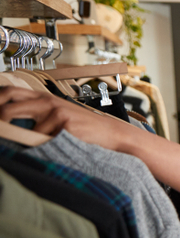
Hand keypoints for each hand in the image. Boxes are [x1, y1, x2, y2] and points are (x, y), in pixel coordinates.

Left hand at [0, 86, 134, 150]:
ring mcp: (54, 109)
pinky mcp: (63, 120)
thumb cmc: (83, 129)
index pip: (8, 91)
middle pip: (7, 101)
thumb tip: (8, 126)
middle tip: (0, 128)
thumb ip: (35, 117)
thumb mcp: (58, 117)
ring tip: (35, 143)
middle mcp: (46, 100)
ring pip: (20, 123)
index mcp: (43, 98)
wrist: (111, 134)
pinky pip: (41, 137)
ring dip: (22, 137)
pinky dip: (44, 146)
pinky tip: (58, 146)